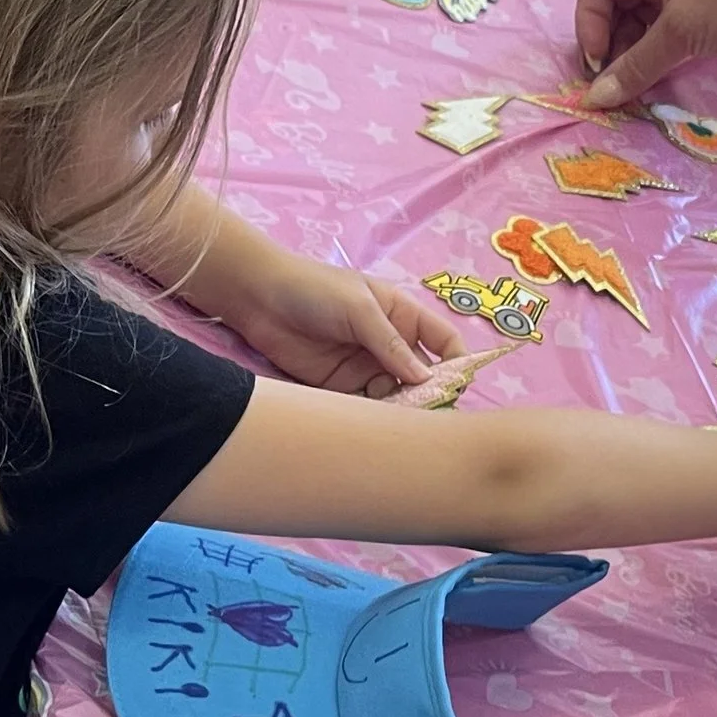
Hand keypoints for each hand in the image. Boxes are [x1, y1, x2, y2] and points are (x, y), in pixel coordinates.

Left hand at [218, 247, 479, 399]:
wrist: (258, 299)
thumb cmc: (314, 290)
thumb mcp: (359, 309)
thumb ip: (391, 344)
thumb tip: (427, 378)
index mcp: (402, 317)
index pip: (443, 342)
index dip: (457, 363)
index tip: (458, 386)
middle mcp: (390, 345)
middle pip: (424, 377)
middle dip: (430, 395)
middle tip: (427, 413)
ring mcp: (367, 368)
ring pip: (399, 397)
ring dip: (402, 410)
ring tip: (398, 421)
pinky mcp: (343, 388)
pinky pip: (369, 408)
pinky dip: (375, 418)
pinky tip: (376, 426)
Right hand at [573, 0, 716, 110]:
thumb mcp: (679, 30)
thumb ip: (635, 65)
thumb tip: (595, 98)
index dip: (589, 22)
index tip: (596, 60)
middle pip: (613, 12)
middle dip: (608, 46)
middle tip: (610, 85)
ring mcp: (678, 2)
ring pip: (637, 33)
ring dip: (630, 62)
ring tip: (630, 92)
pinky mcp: (697, 27)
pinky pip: (660, 47)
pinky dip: (651, 66)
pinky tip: (649, 89)